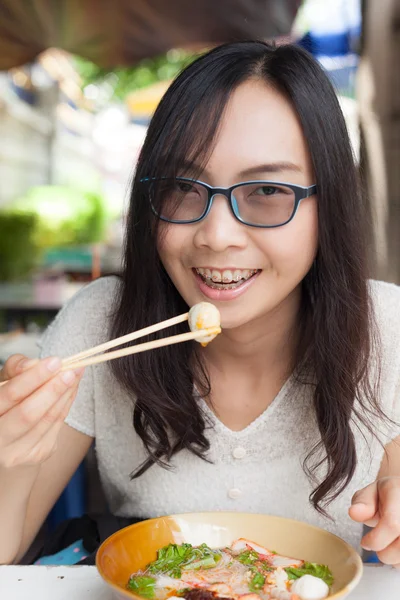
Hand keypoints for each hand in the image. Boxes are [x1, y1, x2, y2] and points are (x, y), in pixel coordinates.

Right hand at [0, 354, 83, 468]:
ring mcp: (17, 451)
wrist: (8, 441)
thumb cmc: (6, 404)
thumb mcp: (5, 383)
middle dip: (53, 389)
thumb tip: (35, 364)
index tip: (55, 361)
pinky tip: (73, 388)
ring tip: (76, 373)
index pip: (10, 395)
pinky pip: (57, 424)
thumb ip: (16, 369)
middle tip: (71, 371)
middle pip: (28, 413)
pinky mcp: (38, 454)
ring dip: (65, 394)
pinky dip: (67, 403)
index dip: (34, 377)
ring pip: (47, 419)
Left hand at [349, 477, 399, 565]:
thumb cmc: (388, 495)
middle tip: (375, 544)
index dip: (375, 539)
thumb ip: (362, 502)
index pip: (392, 524)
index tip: (365, 542)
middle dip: (384, 552)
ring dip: (394, 558)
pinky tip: (397, 548)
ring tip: (388, 545)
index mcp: (399, 495)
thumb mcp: (372, 492)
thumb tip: (354, 513)